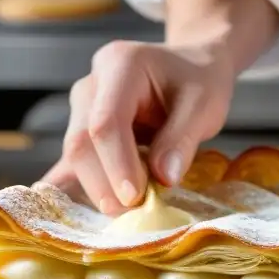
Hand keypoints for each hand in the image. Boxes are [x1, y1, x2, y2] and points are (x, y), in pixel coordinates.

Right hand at [42, 40, 236, 213]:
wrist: (191, 68)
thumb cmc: (199, 81)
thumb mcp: (204, 105)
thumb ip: (182, 139)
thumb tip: (163, 178)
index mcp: (120, 65)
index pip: (106, 121)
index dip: (117, 164)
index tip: (134, 198)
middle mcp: (92, 83)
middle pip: (81, 140)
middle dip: (102, 182)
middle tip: (130, 213)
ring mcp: (82, 105)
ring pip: (75, 154)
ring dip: (97, 187)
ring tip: (127, 211)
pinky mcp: (82, 127)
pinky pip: (76, 159)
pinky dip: (86, 183)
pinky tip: (90, 207)